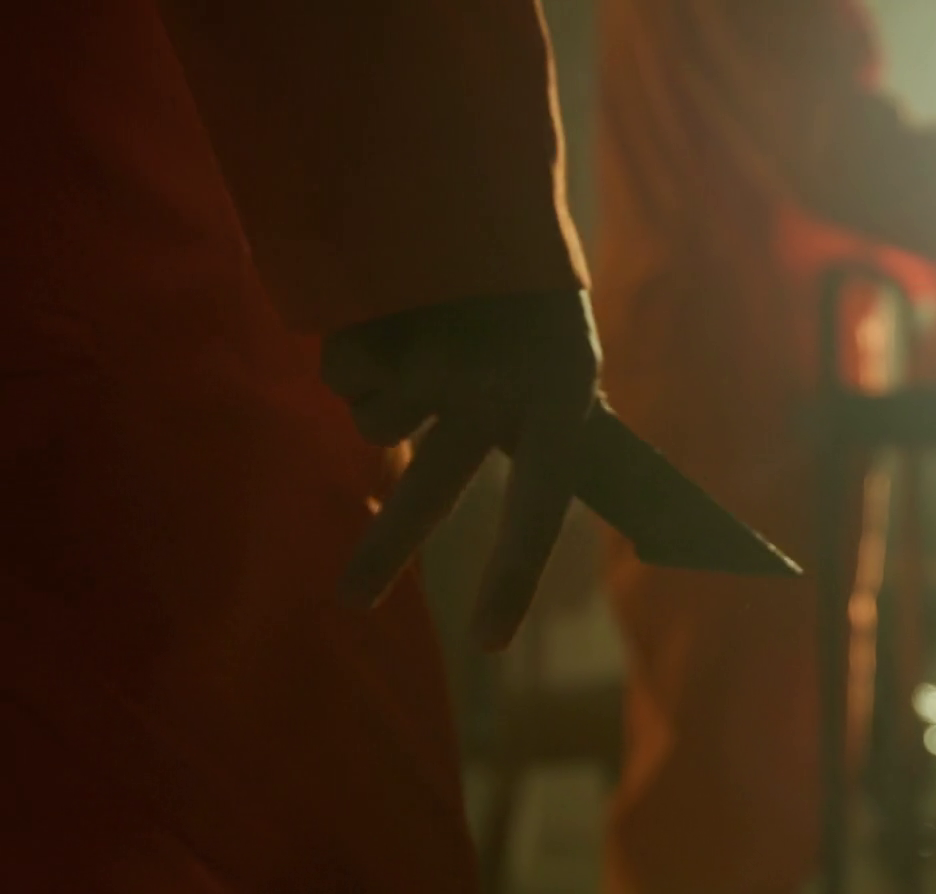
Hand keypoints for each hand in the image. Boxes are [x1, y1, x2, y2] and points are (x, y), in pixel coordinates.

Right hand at [321, 290, 600, 649]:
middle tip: (351, 603)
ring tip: (423, 345)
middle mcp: (493, 381)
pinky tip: (388, 315)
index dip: (512, 575)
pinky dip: (356, 354)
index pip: (541, 503)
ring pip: (378, 426)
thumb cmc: (539, 296)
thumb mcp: (566, 360)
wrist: (488, 183)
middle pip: (432, 486)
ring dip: (387, 401)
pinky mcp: (376, 320)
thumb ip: (552, 428)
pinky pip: (344, 375)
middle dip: (386, 553)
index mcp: (560, 394)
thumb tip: (556, 507)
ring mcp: (430, 351)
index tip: (489, 642)